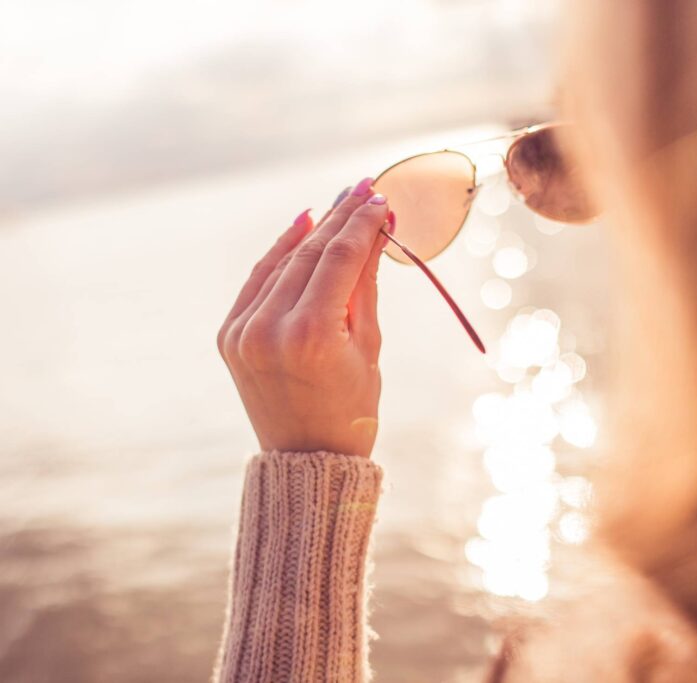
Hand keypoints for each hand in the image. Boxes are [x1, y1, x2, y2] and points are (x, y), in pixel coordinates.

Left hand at [217, 179, 392, 456]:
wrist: (307, 457)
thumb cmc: (353, 408)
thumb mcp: (368, 346)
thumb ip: (365, 284)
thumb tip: (376, 230)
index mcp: (312, 336)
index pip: (341, 259)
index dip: (363, 224)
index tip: (381, 199)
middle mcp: (270, 328)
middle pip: (309, 254)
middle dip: (340, 218)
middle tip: (364, 188)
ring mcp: (243, 332)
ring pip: (282, 262)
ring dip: (311, 230)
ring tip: (338, 203)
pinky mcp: (229, 336)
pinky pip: (258, 281)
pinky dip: (280, 254)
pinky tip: (302, 227)